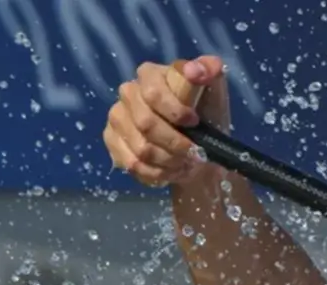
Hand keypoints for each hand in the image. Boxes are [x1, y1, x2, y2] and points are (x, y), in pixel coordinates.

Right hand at [103, 55, 231, 187]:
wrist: (197, 144)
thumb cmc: (205, 113)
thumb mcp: (214, 90)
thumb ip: (210, 72)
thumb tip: (198, 69)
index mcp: (150, 75)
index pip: (153, 93)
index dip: (175, 111)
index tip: (195, 122)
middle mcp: (128, 92)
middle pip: (146, 124)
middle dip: (176, 144)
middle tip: (196, 153)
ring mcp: (117, 117)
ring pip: (141, 149)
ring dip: (170, 161)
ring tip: (186, 163)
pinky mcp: (112, 140)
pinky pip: (132, 164)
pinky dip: (157, 174)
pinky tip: (171, 171)